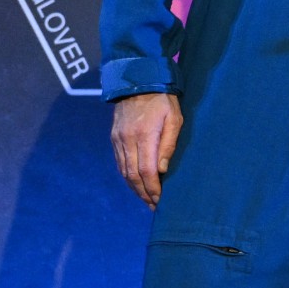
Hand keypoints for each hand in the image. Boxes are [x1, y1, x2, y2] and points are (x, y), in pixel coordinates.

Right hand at [111, 92, 183, 207]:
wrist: (138, 81)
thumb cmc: (163, 100)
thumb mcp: (174, 118)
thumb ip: (169, 144)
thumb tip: (163, 170)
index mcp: (144, 136)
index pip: (146, 171)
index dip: (152, 188)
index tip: (159, 200)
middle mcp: (127, 140)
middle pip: (132, 175)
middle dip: (143, 193)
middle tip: (153, 206)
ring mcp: (118, 140)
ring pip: (124, 171)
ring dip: (134, 188)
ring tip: (146, 199)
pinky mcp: (114, 138)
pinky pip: (119, 162)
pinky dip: (126, 176)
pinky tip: (135, 183)